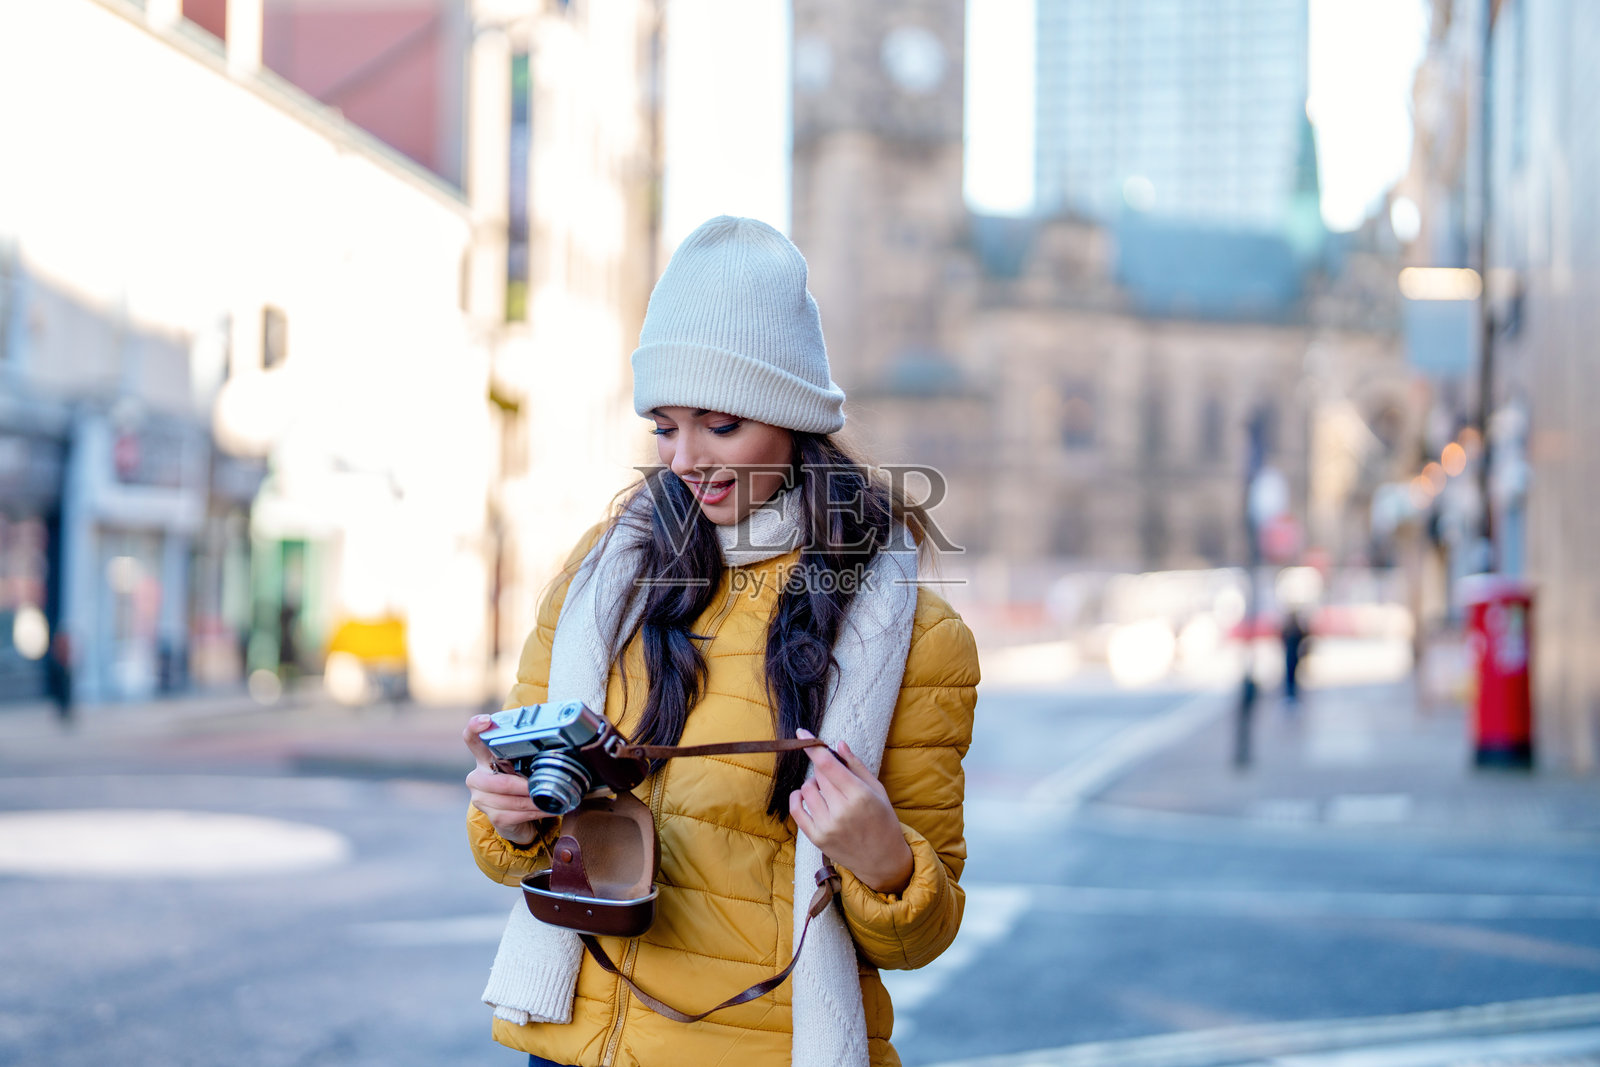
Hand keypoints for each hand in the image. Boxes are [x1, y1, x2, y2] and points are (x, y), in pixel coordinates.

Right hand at [464, 714, 556, 846]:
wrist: (518, 818)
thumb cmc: (521, 785)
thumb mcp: (523, 765)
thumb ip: (528, 754)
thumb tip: (558, 741)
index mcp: (484, 758)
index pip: (472, 738)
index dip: (475, 727)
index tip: (487, 721)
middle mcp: (477, 777)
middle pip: (497, 782)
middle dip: (523, 786)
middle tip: (542, 784)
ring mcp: (481, 798)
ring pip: (509, 799)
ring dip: (533, 800)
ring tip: (550, 797)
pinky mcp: (492, 816)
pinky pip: (515, 814)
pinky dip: (534, 811)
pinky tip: (546, 809)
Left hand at [788, 729, 913, 894]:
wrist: (883, 860)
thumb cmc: (883, 821)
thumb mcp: (878, 790)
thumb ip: (856, 766)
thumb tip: (838, 743)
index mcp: (859, 796)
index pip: (828, 765)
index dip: (812, 746)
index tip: (802, 733)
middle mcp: (841, 811)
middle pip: (818, 775)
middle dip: (824, 770)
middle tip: (836, 778)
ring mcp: (827, 826)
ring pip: (806, 790)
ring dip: (813, 784)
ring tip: (828, 792)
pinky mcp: (817, 838)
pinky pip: (796, 810)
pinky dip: (797, 798)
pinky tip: (804, 795)